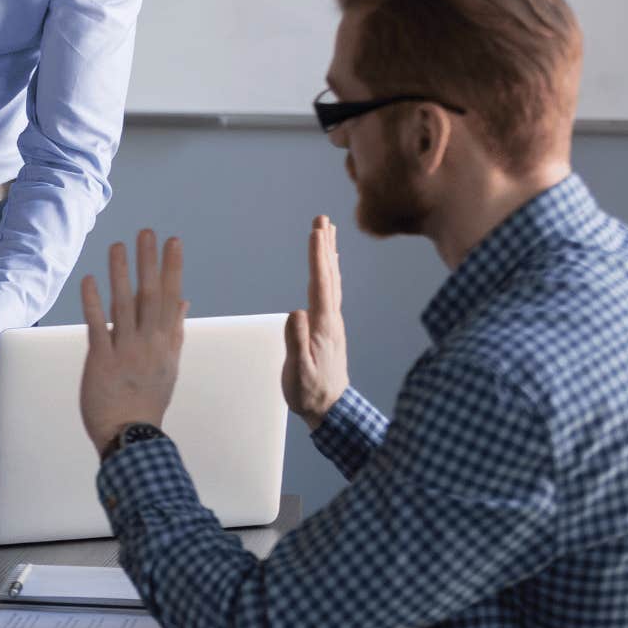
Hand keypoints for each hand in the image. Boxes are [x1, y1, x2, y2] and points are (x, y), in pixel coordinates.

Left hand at [79, 230, 188, 450]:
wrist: (132, 436)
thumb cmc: (148, 399)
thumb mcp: (169, 364)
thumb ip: (175, 330)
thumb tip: (184, 301)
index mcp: (166, 343)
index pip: (171, 298)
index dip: (172, 268)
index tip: (173, 241)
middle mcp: (150, 343)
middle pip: (150, 295)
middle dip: (148, 262)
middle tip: (146, 232)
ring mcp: (126, 351)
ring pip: (125, 306)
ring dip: (120, 274)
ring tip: (117, 246)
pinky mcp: (102, 361)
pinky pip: (98, 327)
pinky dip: (94, 303)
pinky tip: (89, 280)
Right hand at [283, 215, 349, 429]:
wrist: (330, 409)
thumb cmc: (309, 392)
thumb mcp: (298, 371)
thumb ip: (296, 342)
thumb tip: (295, 312)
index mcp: (322, 326)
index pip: (320, 285)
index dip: (317, 257)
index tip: (315, 232)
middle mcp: (331, 319)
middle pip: (329, 276)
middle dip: (325, 246)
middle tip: (322, 219)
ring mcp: (332, 322)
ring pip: (332, 280)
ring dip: (329, 254)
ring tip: (326, 231)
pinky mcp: (329, 326)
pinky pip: (330, 290)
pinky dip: (329, 271)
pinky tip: (328, 265)